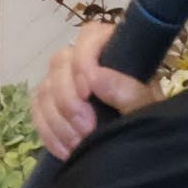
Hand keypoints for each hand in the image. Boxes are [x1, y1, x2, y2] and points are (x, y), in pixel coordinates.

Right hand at [31, 22, 157, 159]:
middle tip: (86, 129)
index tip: (88, 92)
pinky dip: (48, 131)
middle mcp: (85, 60)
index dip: (83, 61)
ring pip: (45, 88)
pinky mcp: (51, 103)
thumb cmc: (149, 121)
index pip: (89, 36)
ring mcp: (65, 80)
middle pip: (60, 63)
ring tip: (79, 144)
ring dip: (58, 120)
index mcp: (113, 50)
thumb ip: (129, 92)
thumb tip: (96, 78)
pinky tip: (66, 150)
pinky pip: (37, 109)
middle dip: (68, 100)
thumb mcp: (149, 109)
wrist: (142, 148)